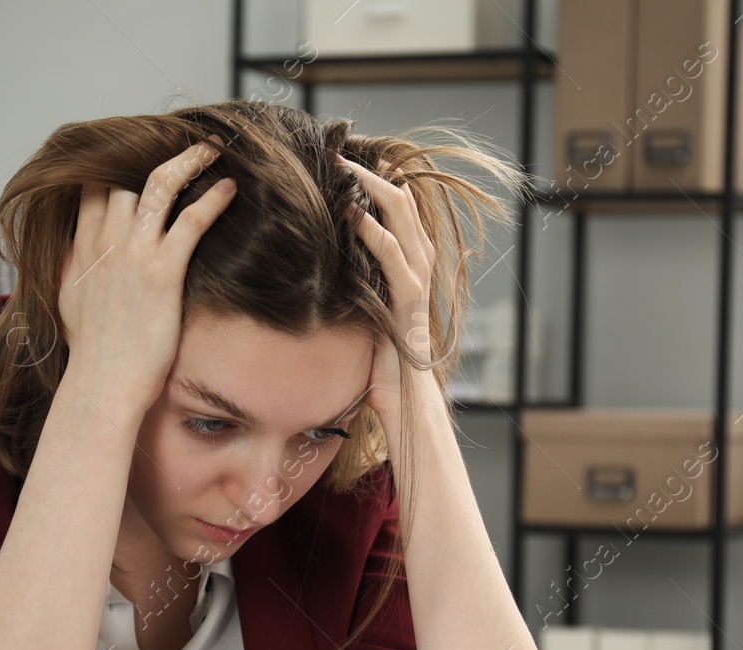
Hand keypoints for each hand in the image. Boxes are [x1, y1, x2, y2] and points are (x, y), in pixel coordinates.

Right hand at [58, 137, 235, 421]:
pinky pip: (191, 221)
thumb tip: (75, 245)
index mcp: (81, 245)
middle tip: (182, 144)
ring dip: (188, 161)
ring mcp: (134, 254)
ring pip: (159, 185)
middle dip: (152, 152)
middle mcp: (105, 241)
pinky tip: (230, 189)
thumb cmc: (91, 350)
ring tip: (211, 149)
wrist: (102, 382)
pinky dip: (212, 200)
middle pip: (125, 175)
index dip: (116, 161)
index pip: (92, 184)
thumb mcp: (66, 297)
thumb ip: (72, 263)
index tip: (137, 152)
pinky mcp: (163, 272)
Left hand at [339, 155, 440, 423]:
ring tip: (346, 168)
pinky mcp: (408, 302)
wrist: (405, 403)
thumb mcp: (363, 316)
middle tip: (343, 154)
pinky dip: (374, 233)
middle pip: (403, 206)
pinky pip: (392, 258)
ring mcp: (417, 284)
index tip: (354, 164)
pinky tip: (354, 214)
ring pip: (402, 222)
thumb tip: (322, 271)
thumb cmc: (381, 367)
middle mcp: (419, 270)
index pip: (400, 214)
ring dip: (373, 191)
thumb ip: (354, 289)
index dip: (380, 185)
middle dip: (374, 177)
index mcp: (410, 271)